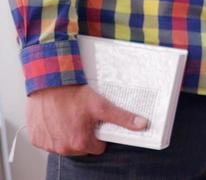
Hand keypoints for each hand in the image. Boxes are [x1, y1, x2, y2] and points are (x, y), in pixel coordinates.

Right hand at [27, 83, 147, 155]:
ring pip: (64, 144)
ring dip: (67, 134)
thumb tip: (141, 124)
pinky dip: (53, 132)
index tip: (96, 124)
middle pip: (80, 148)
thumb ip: (122, 118)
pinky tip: (57, 118)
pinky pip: (48, 140)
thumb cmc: (73, 94)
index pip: (96, 148)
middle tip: (83, 117)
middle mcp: (62, 147)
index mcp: (79, 143)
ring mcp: (48, 144)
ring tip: (70, 116)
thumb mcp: (102, 106)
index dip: (98, 135)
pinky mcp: (36, 138)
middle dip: (83, 135)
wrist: (49, 84)